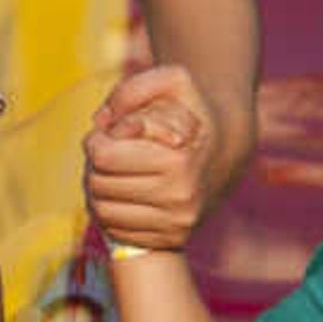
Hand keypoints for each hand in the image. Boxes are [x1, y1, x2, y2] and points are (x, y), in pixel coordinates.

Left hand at [85, 62, 216, 253]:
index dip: (95, 140)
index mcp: (178, 160)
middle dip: (94, 165)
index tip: (105, 134)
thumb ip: (134, 88)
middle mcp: (181, 197)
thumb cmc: (192, 111)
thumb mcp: (172, 81)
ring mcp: (178, 223)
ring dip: (97, 191)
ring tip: (111, 173)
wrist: (228, 149)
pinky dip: (110, 213)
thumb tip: (102, 120)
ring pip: (103, 211)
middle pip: (99, 184)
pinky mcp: (173, 240)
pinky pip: (118, 232)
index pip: (103, 156)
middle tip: (106, 153)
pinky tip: (121, 194)